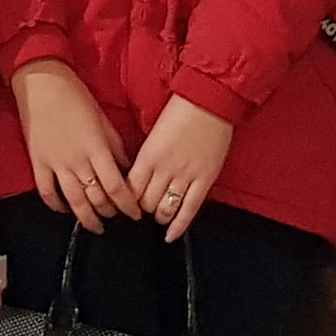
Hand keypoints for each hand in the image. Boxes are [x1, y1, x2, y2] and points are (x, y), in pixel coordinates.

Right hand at [13, 62, 136, 223]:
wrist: (41, 84)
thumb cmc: (75, 96)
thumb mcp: (103, 120)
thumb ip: (115, 147)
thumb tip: (125, 168)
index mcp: (97, 149)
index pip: (117, 187)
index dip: (128, 205)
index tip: (135, 213)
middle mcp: (78, 161)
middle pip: (97, 199)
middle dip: (110, 212)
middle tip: (117, 216)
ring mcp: (56, 164)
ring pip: (74, 202)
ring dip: (87, 218)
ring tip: (95, 225)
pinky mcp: (38, 163)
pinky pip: (47, 193)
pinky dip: (57, 206)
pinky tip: (65, 210)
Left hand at [126, 96, 235, 241]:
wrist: (209, 101)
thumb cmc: (181, 111)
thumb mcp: (153, 135)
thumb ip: (146, 157)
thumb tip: (138, 176)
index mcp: (147, 156)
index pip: (129, 189)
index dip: (126, 199)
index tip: (127, 201)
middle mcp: (164, 169)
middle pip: (144, 203)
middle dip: (141, 208)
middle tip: (143, 207)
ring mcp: (185, 176)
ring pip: (164, 209)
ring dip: (159, 216)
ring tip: (159, 214)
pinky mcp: (204, 180)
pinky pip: (189, 210)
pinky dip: (178, 226)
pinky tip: (171, 235)